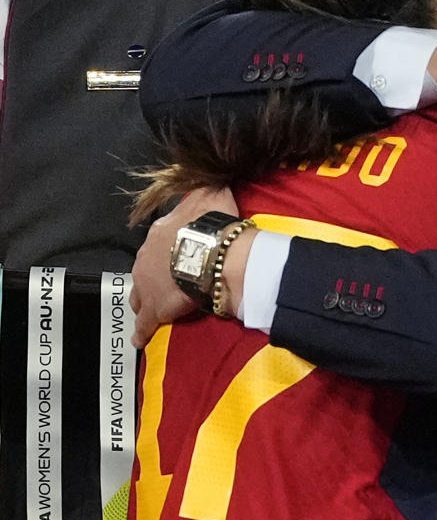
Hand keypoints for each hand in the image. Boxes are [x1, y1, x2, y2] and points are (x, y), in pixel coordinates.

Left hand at [130, 186, 238, 347]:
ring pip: (140, 295)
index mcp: (158, 234)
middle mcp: (145, 259)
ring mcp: (145, 285)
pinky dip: (142, 331)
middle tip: (165, 283)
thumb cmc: (209, 224)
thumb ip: (207, 190)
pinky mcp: (153, 309)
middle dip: (152, 277)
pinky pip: (144, 324)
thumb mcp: (209, 196)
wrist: (208, 253)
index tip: (178, 255)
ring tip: (153, 307)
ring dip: (145, 300)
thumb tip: (213, 180)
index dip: (167, 251)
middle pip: (144, 271)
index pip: (158, 243)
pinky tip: (140, 339)